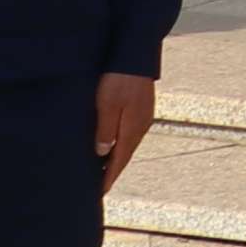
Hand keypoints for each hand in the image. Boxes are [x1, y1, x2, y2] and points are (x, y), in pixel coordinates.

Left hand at [94, 74, 158, 189]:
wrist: (136, 55)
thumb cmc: (119, 79)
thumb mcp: (107, 105)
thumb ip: (106, 130)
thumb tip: (103, 153)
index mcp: (132, 129)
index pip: (120, 160)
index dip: (109, 176)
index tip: (101, 191)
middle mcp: (141, 125)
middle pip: (126, 154)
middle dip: (114, 170)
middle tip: (102, 184)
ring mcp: (143, 115)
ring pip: (129, 143)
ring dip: (118, 156)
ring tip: (105, 166)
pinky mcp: (142, 107)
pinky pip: (131, 132)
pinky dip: (122, 143)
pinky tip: (115, 141)